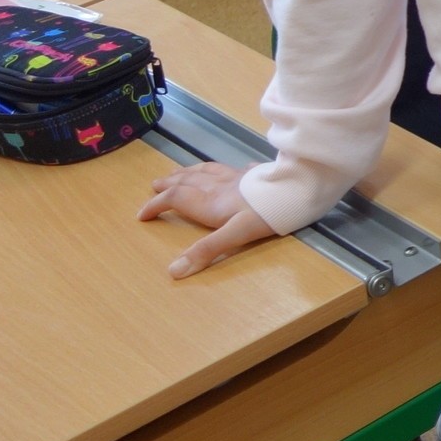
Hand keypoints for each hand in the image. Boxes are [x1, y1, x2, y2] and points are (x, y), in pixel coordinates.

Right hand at [138, 161, 279, 277]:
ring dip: (190, 171)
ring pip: (208, 171)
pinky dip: (226, 169)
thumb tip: (174, 271)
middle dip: (169, 183)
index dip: (156, 205)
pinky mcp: (258, 174)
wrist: (299, 188)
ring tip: (180, 171)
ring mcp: (240, 177)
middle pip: (188, 181)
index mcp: (211, 201)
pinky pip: (236, 169)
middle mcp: (221, 186)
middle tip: (155, 183)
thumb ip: (206, 251)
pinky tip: (234, 169)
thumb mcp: (235, 236)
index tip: (141, 215)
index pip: (175, 199)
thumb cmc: (266, 213)